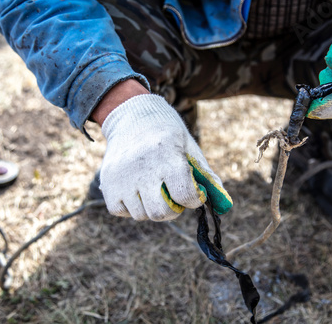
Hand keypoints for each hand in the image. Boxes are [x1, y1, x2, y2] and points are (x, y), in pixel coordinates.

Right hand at [99, 94, 231, 220]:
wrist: (132, 116)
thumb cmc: (167, 134)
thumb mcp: (189, 147)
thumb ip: (205, 175)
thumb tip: (224, 204)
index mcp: (168, 156)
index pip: (185, 195)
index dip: (193, 200)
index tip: (193, 195)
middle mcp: (143, 168)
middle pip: (160, 213)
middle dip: (173, 210)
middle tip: (173, 198)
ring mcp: (122, 177)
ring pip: (141, 215)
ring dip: (151, 208)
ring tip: (154, 190)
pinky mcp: (107, 182)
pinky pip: (120, 211)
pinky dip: (130, 207)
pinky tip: (136, 190)